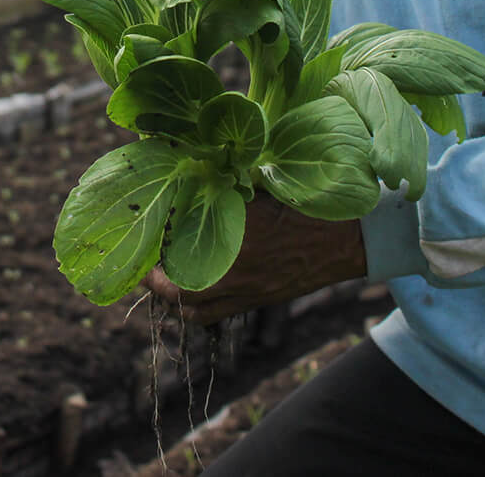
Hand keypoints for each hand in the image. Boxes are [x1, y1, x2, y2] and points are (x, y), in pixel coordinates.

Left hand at [144, 192, 366, 324]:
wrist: (343, 238)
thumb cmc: (301, 203)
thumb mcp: (258, 183)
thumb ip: (223, 182)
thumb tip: (190, 168)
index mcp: (227, 236)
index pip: (173, 245)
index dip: (152, 243)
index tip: (141, 234)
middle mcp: (230, 271)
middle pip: (174, 287)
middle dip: (153, 278)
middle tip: (142, 263)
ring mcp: (242, 292)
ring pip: (190, 308)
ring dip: (169, 295)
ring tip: (157, 280)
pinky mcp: (254, 303)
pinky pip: (211, 315)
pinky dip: (192, 309)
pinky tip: (185, 297)